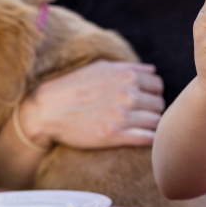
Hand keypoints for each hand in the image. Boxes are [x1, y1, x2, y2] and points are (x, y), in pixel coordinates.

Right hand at [22, 60, 164, 149]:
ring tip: (138, 127)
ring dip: (150, 125)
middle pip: (158, 104)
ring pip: (155, 121)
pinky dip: (149, 139)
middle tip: (139, 115)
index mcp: (126, 76)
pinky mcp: (114, 136)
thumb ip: (129, 68)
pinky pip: (146, 138)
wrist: (47, 109)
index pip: (157, 85)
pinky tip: (140, 138)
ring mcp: (122, 115)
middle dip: (151, 109)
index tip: (143, 100)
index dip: (152, 93)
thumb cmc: (73, 85)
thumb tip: (152, 71)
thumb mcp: (101, 67)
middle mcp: (127, 94)